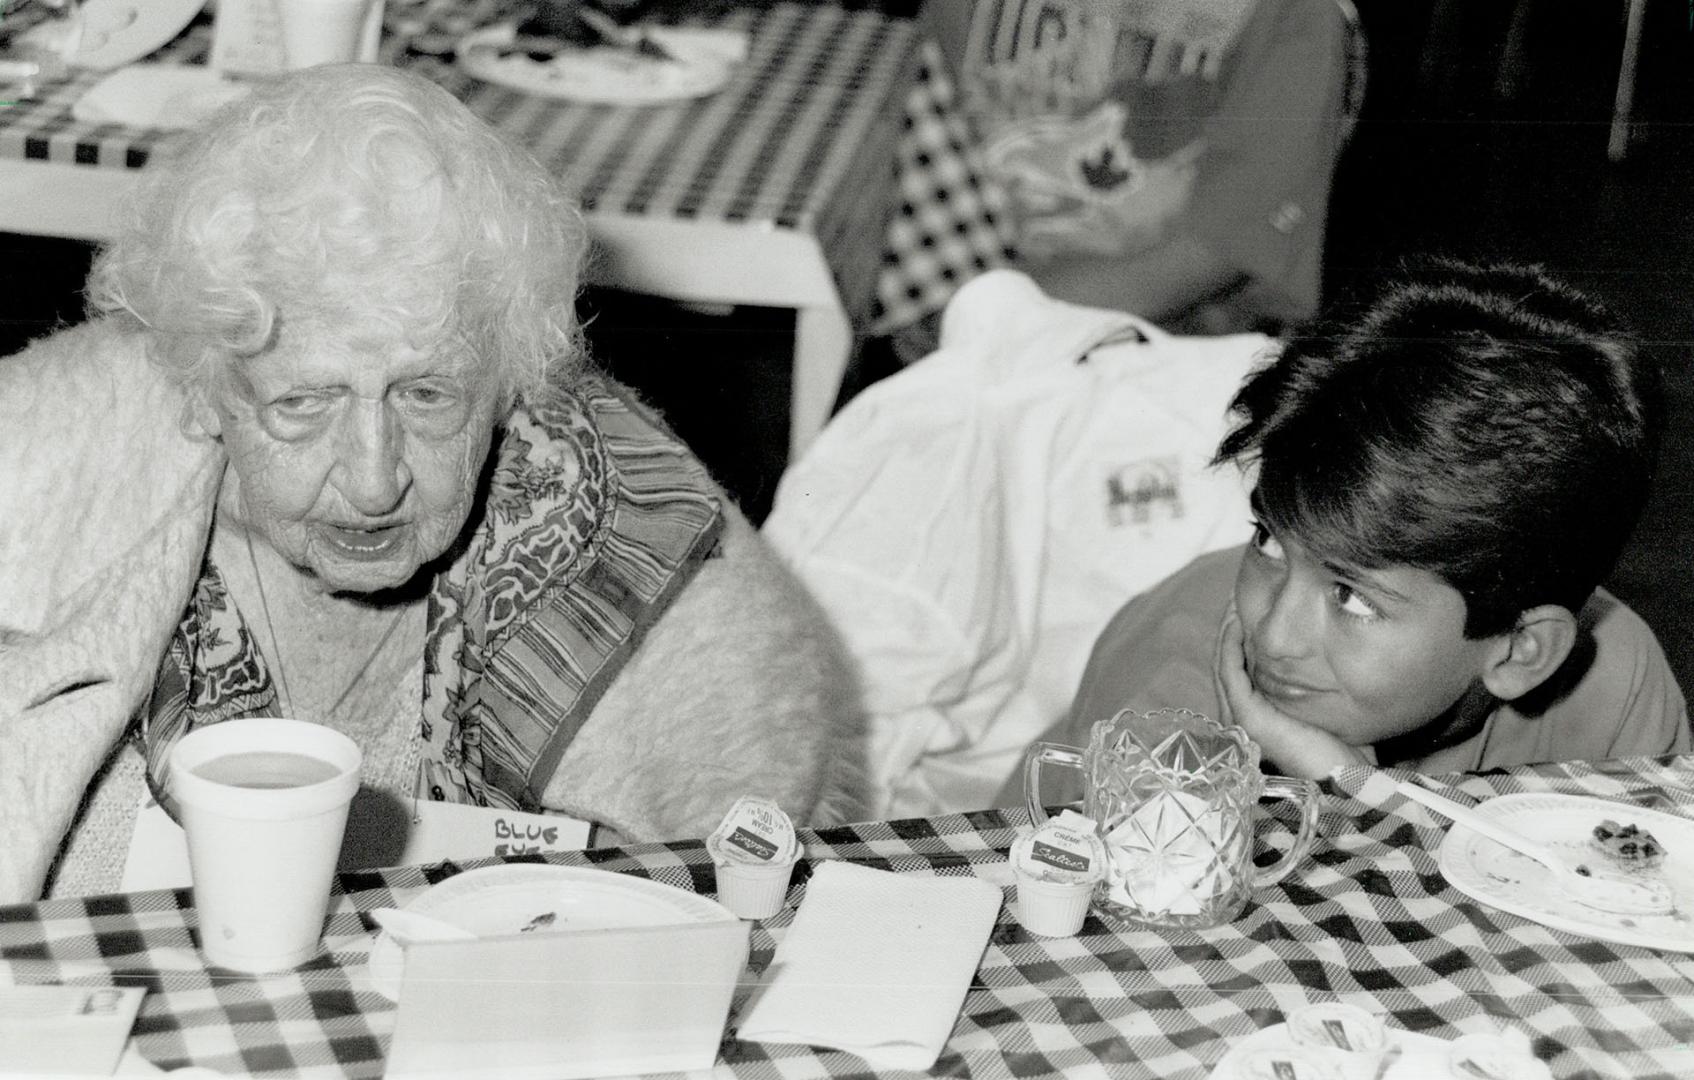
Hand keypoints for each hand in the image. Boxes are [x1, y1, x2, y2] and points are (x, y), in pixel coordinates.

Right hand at [1215, 609, 1373, 779]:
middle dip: (1231, 627)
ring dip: (1227, 630)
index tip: (1250, 607)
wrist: (1346, 778)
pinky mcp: (1246, 716)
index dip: (1242, 637)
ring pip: (1224, 662)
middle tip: (1237, 597)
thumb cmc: (1342, 748)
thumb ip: (1315, 684)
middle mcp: (1241, 715)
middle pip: (1227, 661)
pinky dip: (1230, 645)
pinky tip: (1237, 622)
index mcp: (1256, 714)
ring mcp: (1240, 717)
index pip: (1240, 668)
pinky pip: (1229, 671)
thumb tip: (1325, 651)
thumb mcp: (1325, 706)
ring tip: (1234, 603)